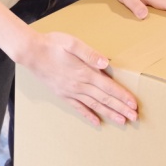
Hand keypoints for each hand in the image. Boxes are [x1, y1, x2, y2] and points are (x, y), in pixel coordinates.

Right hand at [16, 32, 137, 125]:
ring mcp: (70, 92)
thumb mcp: (72, 43)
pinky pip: (78, 108)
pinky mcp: (63, 94)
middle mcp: (79, 85)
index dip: (122, 96)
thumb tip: (105, 63)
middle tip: (134, 118)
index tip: (134, 105)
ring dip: (109, 114)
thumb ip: (89, 53)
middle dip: (120, 109)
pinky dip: (88, 116)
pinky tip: (97, 122)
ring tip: (122, 121)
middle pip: (104, 99)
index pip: (108, 87)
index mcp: (84, 72)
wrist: (31, 53)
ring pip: (94, 106)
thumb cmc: (52, 44)